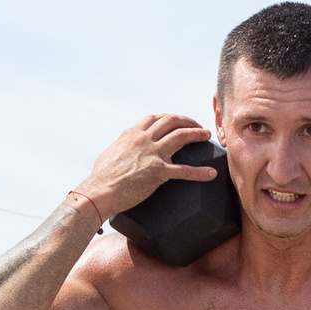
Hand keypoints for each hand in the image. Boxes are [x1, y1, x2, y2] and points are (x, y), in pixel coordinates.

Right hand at [72, 113, 215, 218]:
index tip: (177, 121)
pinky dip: (200, 172)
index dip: (169, 117)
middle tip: (198, 125)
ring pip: (181, 136)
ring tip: (207, 135)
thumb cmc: (101, 177)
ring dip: (197, 133)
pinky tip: (211, 174)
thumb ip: (121, 146)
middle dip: (187, 120)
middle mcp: (143, 139)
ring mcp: (152, 153)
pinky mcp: (158, 171)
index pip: (154, 118)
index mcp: (132, 134)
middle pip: (171, 121)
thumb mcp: (110, 153)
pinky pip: (184, 170)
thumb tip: (124, 147)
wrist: (99, 192)